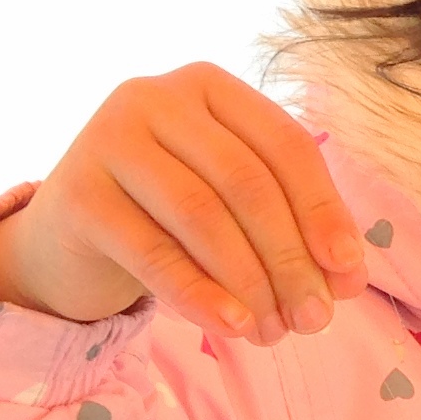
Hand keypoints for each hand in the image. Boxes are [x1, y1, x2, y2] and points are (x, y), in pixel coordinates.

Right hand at [0, 64, 370, 341]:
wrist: (72, 241)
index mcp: (210, 86)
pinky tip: (231, 326)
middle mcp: (155, 97)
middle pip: (247, 183)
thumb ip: (290, 226)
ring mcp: (108, 138)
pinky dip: (198, 294)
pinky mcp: (76, 194)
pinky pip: (151, 251)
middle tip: (314, 320)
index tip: (348, 274)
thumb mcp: (234, 207)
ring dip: (250, 283)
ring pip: (202, 216)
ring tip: (275, 333)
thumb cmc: (171, 217)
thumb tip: (346, 279)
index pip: (286, 145)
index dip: (324, 211)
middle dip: (291, 259)